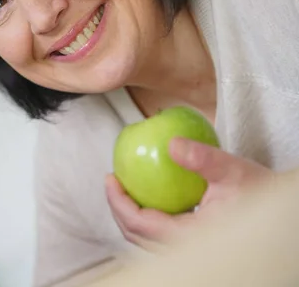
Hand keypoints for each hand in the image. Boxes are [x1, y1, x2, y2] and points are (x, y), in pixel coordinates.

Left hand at [105, 137, 273, 250]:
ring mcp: (188, 247)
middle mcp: (185, 247)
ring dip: (131, 213)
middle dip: (118, 208)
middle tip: (113, 181)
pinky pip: (158, 232)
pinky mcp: (193, 242)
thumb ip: (202, 159)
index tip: (110, 179)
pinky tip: (149, 195)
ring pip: (146, 237)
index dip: (118, 202)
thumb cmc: (260, 195)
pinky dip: (146, 215)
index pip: (139, 224)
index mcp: (189, 237)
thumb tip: (172, 143)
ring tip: (126, 187)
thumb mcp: (233, 171)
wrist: (280, 214)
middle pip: (136, 235)